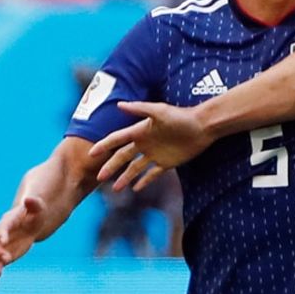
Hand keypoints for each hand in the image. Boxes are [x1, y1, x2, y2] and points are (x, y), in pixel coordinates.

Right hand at [0, 196, 45, 285]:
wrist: (31, 225)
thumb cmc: (34, 214)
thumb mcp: (38, 208)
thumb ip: (34, 203)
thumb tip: (29, 198)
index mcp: (7, 222)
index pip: (2, 227)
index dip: (2, 233)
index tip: (4, 239)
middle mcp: (0, 235)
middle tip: (7, 259)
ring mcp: (0, 246)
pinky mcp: (3, 256)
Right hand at [90, 102, 211, 190]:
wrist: (203, 126)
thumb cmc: (182, 116)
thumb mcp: (160, 111)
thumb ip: (140, 108)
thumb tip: (119, 104)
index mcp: (141, 131)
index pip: (117, 139)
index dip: (104, 145)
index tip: (90, 153)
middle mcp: (145, 143)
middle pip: (123, 157)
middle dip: (110, 167)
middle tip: (98, 178)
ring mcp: (155, 154)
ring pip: (135, 168)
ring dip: (125, 178)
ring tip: (116, 189)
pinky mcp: (167, 162)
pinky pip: (152, 174)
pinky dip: (144, 181)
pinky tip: (136, 189)